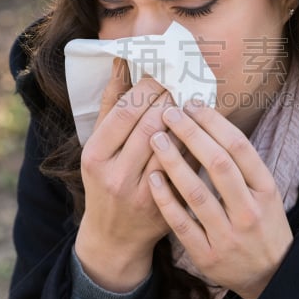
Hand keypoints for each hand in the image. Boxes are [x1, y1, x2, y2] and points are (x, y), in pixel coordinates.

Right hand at [75, 58, 183, 291]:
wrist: (114, 236)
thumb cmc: (105, 180)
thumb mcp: (98, 144)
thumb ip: (111, 103)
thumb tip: (122, 62)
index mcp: (95, 156)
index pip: (126, 112)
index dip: (149, 88)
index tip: (163, 72)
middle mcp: (116, 175)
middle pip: (151, 125)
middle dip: (171, 99)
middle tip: (185, 80)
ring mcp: (142, 193)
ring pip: (173, 146)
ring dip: (187, 119)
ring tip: (194, 100)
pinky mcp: (165, 205)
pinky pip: (186, 167)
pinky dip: (195, 145)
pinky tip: (203, 129)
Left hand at [147, 100, 292, 298]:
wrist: (270, 274)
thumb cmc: (263, 223)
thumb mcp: (265, 191)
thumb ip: (242, 163)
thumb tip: (211, 120)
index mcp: (265, 189)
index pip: (239, 147)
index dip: (213, 122)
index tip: (192, 103)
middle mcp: (249, 210)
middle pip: (218, 163)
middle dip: (191, 134)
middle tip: (169, 112)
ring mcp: (228, 234)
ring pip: (197, 192)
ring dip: (173, 161)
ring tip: (155, 138)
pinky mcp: (208, 254)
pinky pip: (182, 223)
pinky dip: (166, 199)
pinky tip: (153, 177)